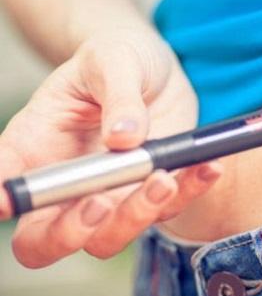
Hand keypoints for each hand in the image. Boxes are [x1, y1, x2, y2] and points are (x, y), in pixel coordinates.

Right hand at [0, 26, 221, 267]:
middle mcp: (69, 181)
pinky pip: (167, 207)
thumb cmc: (116, 58)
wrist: (151, 67)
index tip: (6, 203)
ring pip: (111, 235)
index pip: (9, 186)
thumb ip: (116, 95)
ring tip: (164, 178)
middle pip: (51, 237)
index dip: (2, 201)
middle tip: (100, 201)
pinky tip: (208, 167)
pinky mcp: (150, 189)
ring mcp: (112, 191)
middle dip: (73, 231)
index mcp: (38, 147)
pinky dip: (189, 192)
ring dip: (137, 216)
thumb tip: (123, 137)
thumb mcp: (112, 60)